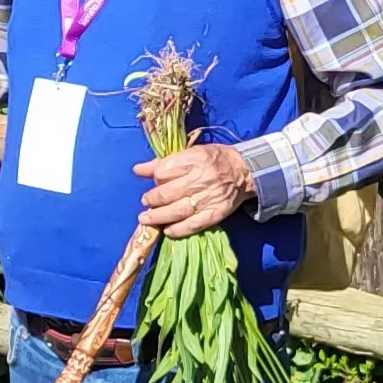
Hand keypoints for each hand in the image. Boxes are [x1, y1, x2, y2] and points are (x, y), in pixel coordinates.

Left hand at [137, 142, 256, 234]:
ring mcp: (208, 198)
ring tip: (146, 218)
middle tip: (146, 202)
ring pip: (176, 211)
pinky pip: (192, 225)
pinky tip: (167, 230)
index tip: (155, 182)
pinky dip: (178, 230)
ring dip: (157, 217)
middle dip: (152, 200)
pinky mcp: (216, 213)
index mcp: (194, 159)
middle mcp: (201, 179)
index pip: (163, 172)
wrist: (244, 171)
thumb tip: (137, 170)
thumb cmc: (214, 159)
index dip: (155, 178)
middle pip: (167, 193)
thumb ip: (162, 162)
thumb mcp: (190, 153)